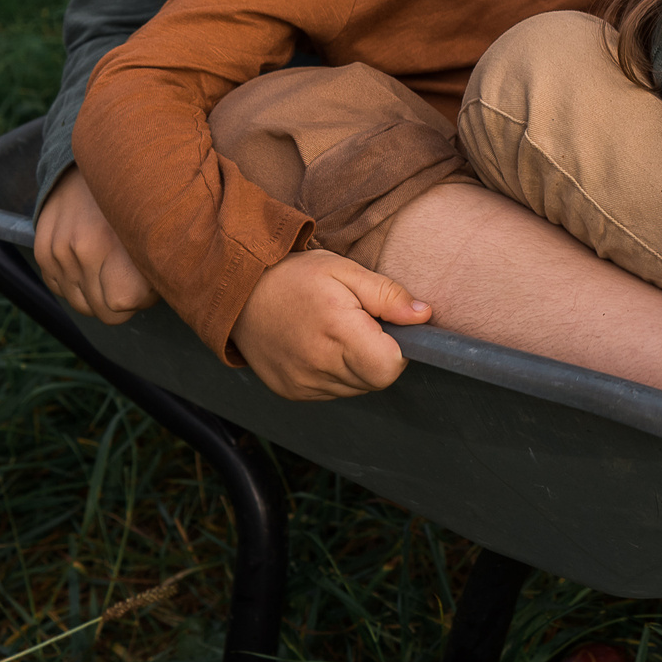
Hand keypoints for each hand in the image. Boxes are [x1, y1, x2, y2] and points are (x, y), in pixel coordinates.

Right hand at [35, 168, 157, 323]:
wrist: (94, 158)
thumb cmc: (139, 193)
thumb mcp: (159, 222)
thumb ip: (159, 260)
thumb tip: (171, 292)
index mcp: (118, 244)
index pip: (122, 303)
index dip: (142, 298)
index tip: (152, 282)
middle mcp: (84, 249)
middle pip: (101, 310)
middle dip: (121, 302)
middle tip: (134, 279)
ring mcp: (60, 250)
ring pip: (79, 303)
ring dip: (96, 295)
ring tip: (112, 270)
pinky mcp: (43, 248)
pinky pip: (57, 288)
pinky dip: (74, 284)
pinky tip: (90, 265)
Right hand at [231, 249, 432, 400]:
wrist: (238, 294)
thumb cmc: (294, 276)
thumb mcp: (344, 270)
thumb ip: (387, 294)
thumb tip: (423, 316)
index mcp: (336, 330)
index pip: (389, 367)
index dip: (398, 348)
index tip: (385, 326)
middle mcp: (317, 364)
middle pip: (376, 379)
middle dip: (378, 354)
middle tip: (357, 324)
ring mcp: (302, 383)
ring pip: (356, 387)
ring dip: (357, 365)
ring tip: (335, 333)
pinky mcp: (292, 392)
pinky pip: (333, 391)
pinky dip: (336, 373)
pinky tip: (319, 346)